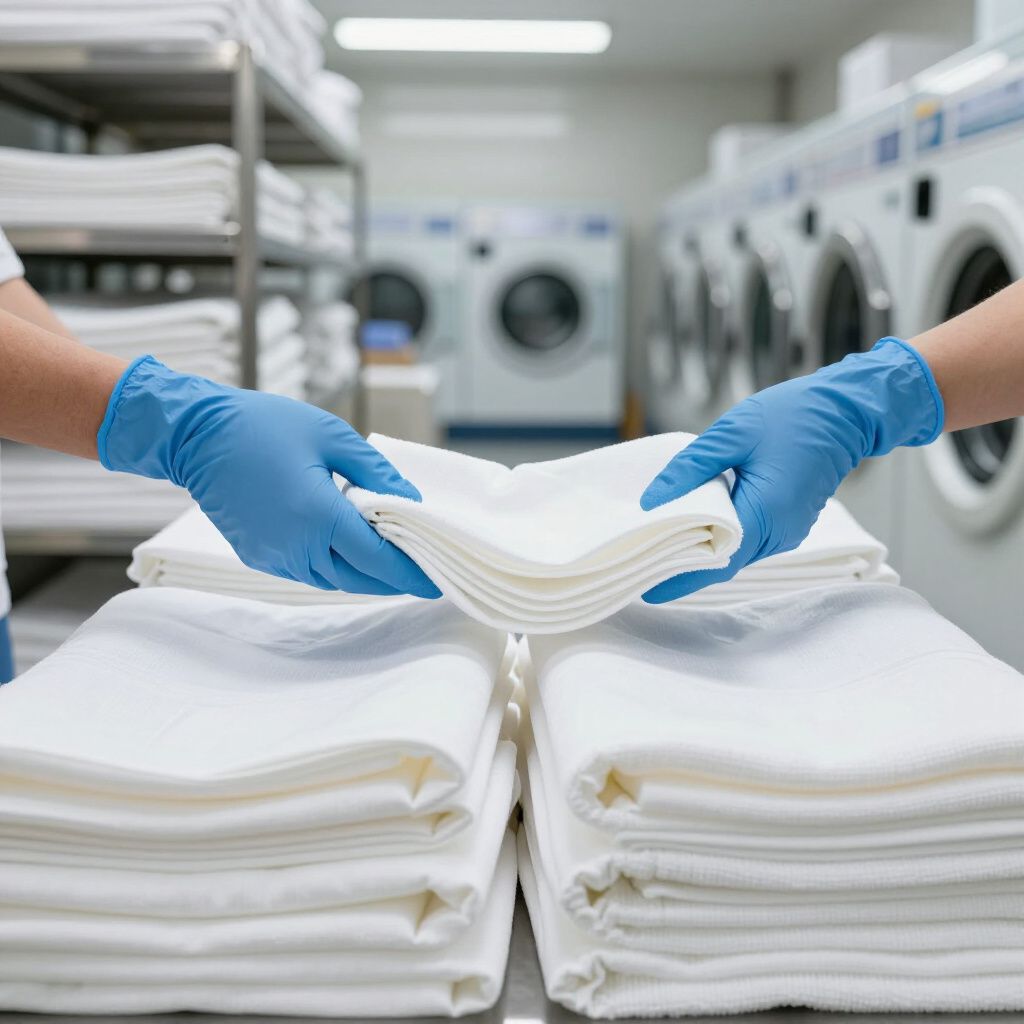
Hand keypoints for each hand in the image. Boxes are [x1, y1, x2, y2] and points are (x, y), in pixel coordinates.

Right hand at [98, 356, 438, 596]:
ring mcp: (275, 557)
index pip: (380, 560)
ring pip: (335, 580)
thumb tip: (411, 501)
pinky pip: (309, 572)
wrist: (195, 436)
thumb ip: (376, 473)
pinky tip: (352, 551)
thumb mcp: (332, 437)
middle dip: (395, 579)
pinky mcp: (260, 557)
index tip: (439, 581)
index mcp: (319, 517)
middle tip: (424, 573)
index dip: (412, 574)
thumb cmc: (264, 426)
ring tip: (394, 560)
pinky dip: (336, 568)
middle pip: (361, 579)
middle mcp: (297, 547)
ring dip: (366, 575)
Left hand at [640, 338, 943, 602]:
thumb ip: (689, 469)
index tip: (645, 588)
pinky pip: (747, 542)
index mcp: (765, 514)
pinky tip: (693, 524)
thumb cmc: (791, 416)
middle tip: (642, 562)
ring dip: (701, 550)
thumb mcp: (731, 434)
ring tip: (658, 543)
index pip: (715, 562)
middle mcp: (779, 534)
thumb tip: (651, 502)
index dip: (679, 578)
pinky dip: (720, 538)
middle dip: (683, 565)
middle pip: (722, 563)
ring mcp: (786, 534)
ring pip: (734, 554)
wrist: (843, 412)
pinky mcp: (787, 526)